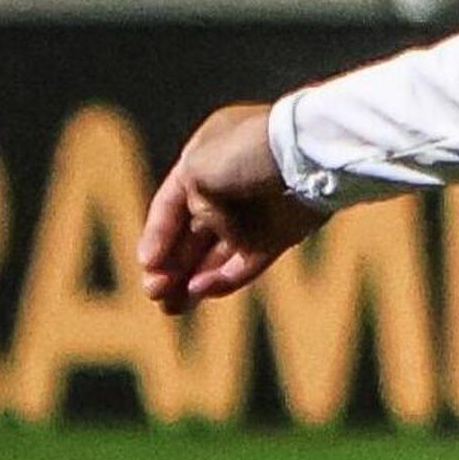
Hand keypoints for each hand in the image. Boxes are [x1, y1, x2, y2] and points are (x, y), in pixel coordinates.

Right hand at [137, 101, 326, 314]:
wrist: (311, 156)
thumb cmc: (250, 152)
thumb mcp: (198, 166)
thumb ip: (185, 201)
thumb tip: (202, 229)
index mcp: (207, 156)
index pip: (171, 202)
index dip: (156, 234)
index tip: (147, 264)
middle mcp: (229, 184)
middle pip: (191, 234)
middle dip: (170, 266)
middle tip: (154, 293)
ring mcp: (256, 211)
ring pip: (216, 254)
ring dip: (192, 279)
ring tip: (171, 306)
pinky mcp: (281, 234)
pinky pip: (246, 263)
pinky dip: (224, 279)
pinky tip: (202, 291)